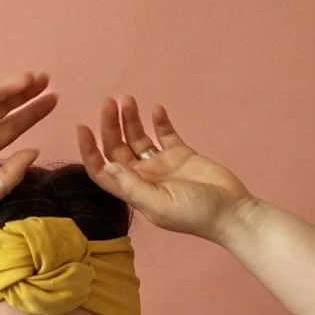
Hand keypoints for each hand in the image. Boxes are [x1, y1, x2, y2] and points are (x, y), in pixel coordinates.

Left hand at [76, 96, 255, 239]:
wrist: (232, 212)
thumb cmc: (196, 215)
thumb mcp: (160, 206)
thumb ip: (133, 187)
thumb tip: (107, 166)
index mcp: (133, 191)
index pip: (102, 170)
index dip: (89, 151)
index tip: (83, 127)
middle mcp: (144, 176)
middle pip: (117, 148)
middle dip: (110, 125)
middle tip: (110, 102)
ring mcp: (162, 164)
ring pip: (138, 137)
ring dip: (130, 119)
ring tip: (128, 99)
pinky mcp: (182, 154)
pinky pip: (165, 134)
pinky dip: (159, 121)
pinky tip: (157, 109)